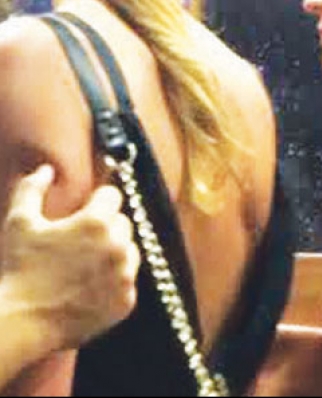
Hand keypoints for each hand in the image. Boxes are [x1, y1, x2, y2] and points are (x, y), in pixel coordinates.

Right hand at [0, 165, 139, 351]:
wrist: (22, 323)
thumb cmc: (19, 270)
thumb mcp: (19, 222)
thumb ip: (32, 188)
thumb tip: (47, 170)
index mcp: (96, 222)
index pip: (112, 195)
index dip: (96, 201)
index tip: (83, 211)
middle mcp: (117, 246)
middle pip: (122, 222)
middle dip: (105, 226)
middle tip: (79, 241)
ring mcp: (124, 275)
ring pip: (130, 250)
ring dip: (114, 251)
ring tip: (85, 263)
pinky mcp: (125, 301)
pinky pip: (128, 280)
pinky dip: (114, 280)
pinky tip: (90, 285)